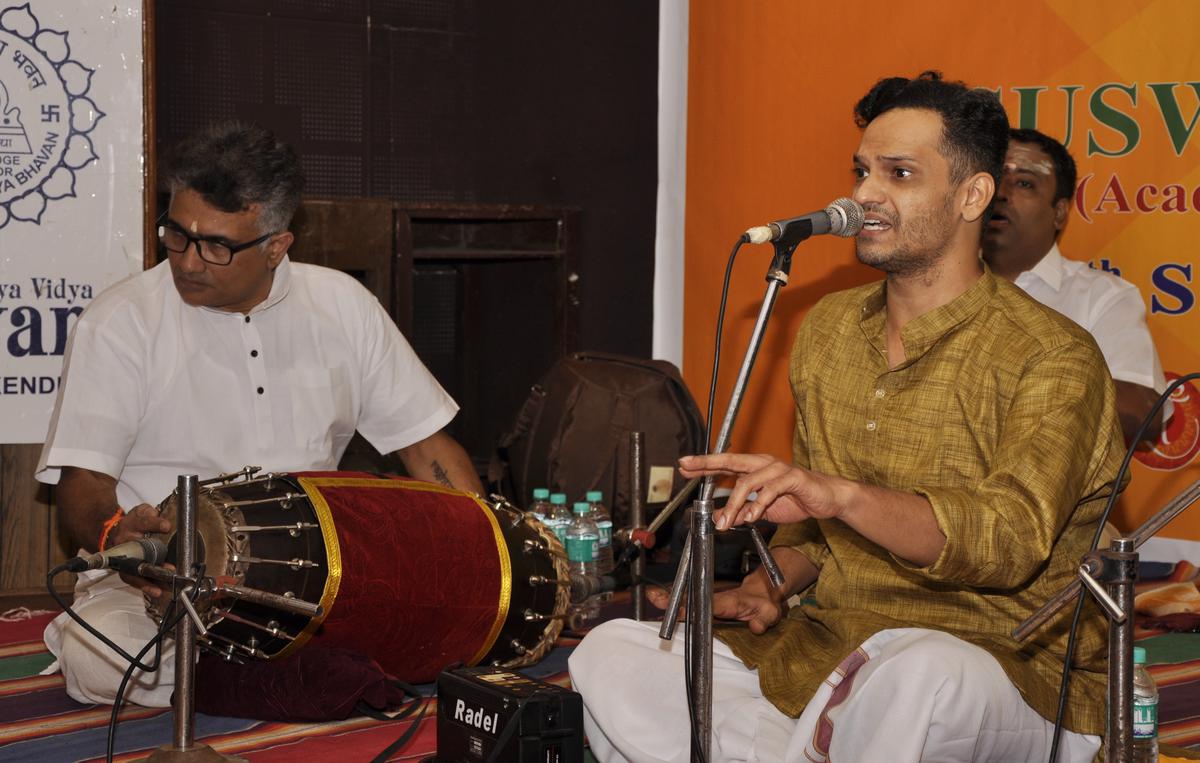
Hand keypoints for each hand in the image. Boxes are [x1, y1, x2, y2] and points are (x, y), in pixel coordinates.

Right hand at [112, 503, 172, 597]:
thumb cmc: (133, 524)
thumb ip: (151, 512)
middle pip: (138, 553)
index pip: (144, 522)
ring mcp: (123, 558)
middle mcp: (125, 542)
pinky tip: (158, 592)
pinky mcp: (124, 569)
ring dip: (149, 581)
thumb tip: (161, 520)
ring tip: (162, 589)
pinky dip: (145, 587)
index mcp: (131, 525)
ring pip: (134, 572)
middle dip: (153, 562)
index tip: (167, 526)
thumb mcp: (141, 511)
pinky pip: (134, 580)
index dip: (155, 523)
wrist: (114, 534)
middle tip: (169, 569)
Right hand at [646, 582, 786, 634]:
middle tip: (653, 597)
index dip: (694, 607)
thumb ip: (765, 619)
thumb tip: (756, 626)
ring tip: (652, 598)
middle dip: (672, 599)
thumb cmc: (766, 603)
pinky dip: (675, 605)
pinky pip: (691, 607)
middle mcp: (717, 601)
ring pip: (688, 602)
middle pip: (692, 600)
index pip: (708, 604)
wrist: (765, 594)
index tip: (677, 609)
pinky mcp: (709, 608)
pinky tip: (660, 603)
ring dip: (670, 601)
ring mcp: (712, 604)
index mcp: (729, 602)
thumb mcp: (771, 611)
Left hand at [678, 453, 843, 530]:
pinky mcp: (792, 478)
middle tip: (688, 468)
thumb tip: (719, 519)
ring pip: (747, 482)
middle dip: (707, 464)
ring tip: (726, 523)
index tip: (683, 465)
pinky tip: (750, 518)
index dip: (704, 464)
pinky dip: (757, 505)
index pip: (725, 463)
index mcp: (755, 468)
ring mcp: (778, 469)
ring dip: (734, 504)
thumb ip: (741, 512)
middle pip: (731, 460)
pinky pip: (769, 490)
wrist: (827, 499)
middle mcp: (763, 463)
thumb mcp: (762, 510)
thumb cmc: (795, 499)